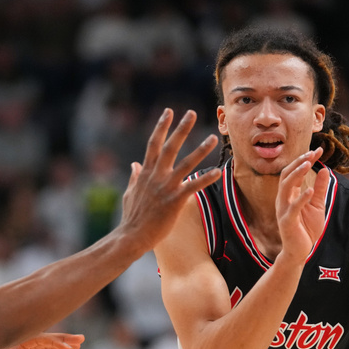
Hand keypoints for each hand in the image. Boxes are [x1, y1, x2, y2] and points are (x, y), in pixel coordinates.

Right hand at [118, 109, 221, 252]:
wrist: (132, 236)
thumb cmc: (132, 217)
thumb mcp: (130, 193)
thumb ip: (135, 177)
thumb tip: (134, 165)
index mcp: (145, 173)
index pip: (154, 144)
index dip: (161, 127)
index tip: (168, 112)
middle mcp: (156, 176)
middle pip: (170, 147)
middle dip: (180, 129)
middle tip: (191, 113)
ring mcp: (165, 188)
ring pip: (186, 164)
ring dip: (200, 150)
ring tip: (213, 138)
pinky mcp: (174, 201)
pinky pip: (193, 187)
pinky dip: (206, 179)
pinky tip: (218, 171)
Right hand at [275, 148, 329, 264]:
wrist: (299, 252)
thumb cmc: (307, 229)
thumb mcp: (317, 206)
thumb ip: (319, 189)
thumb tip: (325, 170)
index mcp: (289, 195)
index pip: (294, 172)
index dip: (305, 160)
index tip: (317, 150)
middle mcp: (283, 200)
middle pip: (287, 175)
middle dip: (299, 162)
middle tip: (312, 152)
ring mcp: (283, 210)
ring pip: (286, 187)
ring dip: (297, 174)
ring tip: (308, 164)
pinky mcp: (287, 222)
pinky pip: (292, 208)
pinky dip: (301, 198)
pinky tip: (310, 190)